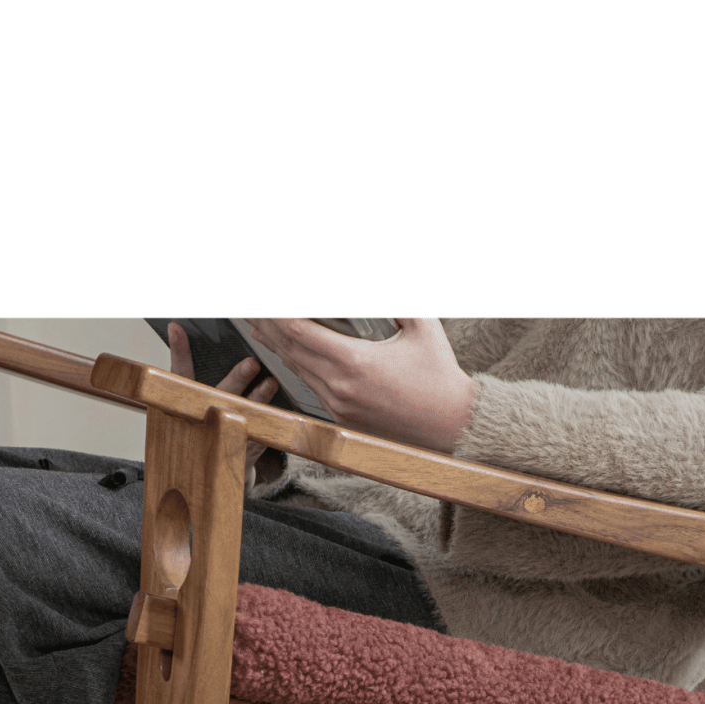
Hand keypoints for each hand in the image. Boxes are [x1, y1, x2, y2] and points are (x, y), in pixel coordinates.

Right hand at [163, 322, 279, 481]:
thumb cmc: (205, 423)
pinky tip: (282, 410)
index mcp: (187, 401)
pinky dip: (271, 421)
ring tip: (271, 383)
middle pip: (221, 393)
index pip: (180, 371)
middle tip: (252, 363)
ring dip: (260, 397)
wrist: (212, 466)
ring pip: (245, 413)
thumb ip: (191, 373)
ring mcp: (225, 433)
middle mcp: (204, 415)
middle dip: (238, 378)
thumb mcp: (193, 398)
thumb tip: (187, 332)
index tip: (176, 328)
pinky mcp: (244, 448)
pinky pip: (261, 433)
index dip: (178, 350)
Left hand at [243, 319, 477, 451]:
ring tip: (260, 326)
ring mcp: (339, 406)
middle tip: (252, 305)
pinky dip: (296, 366)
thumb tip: (386, 277)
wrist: (452, 426)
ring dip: (276, 346)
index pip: (300, 332)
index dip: (277, 312)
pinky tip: (288, 354)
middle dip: (268, 325)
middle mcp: (341, 387)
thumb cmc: (441, 378)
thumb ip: (400, 299)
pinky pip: (311, 387)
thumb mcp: (423, 327)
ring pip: (297, 370)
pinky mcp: (343, 418)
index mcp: (355, 363)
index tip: (264, 298)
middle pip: (290, 350)